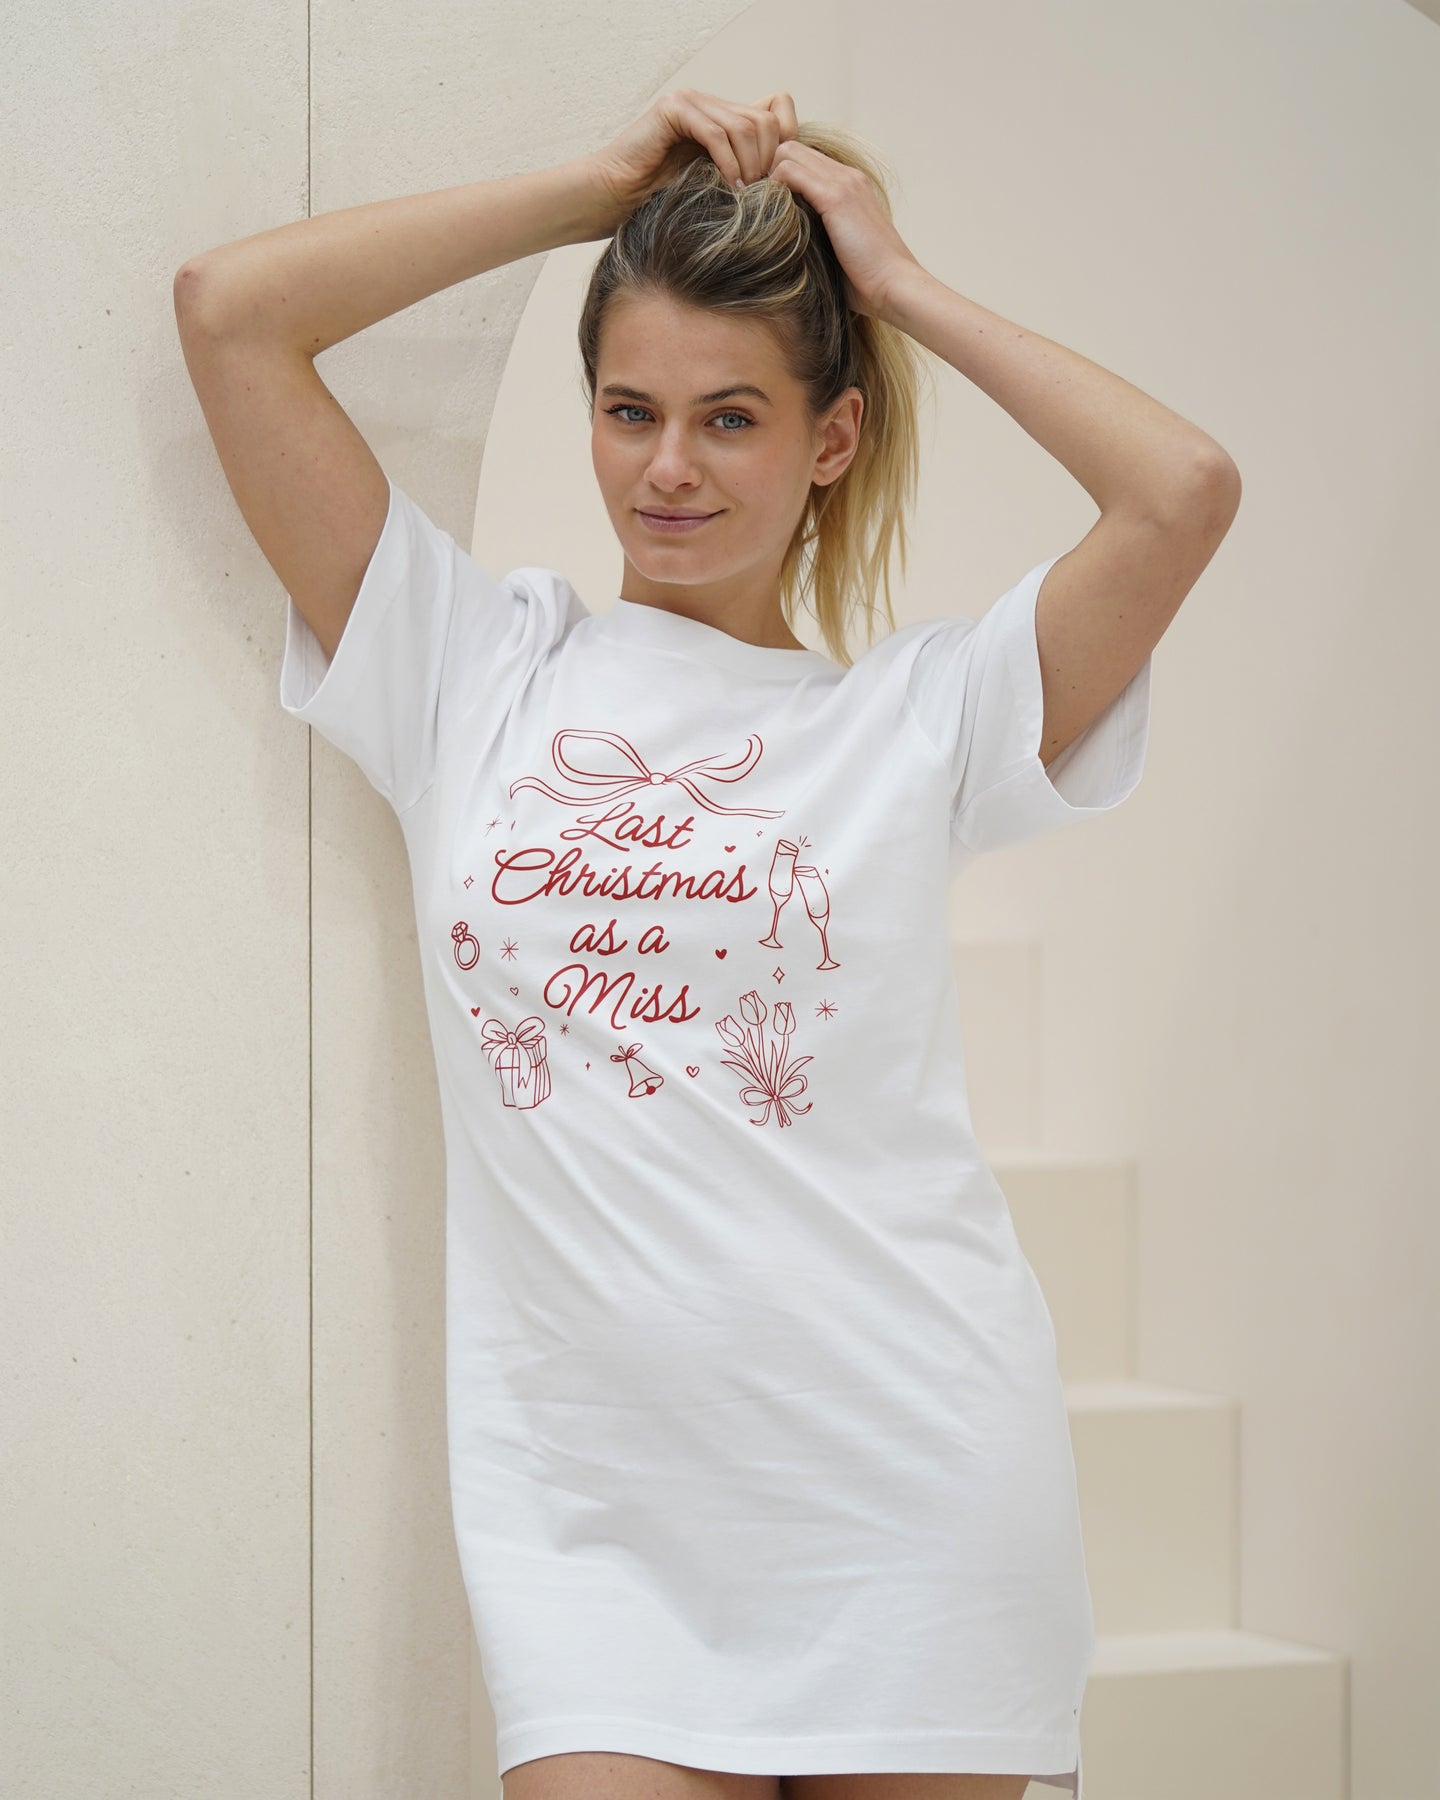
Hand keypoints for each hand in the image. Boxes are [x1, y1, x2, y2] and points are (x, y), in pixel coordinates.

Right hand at [589, 88, 800, 230]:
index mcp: (722, 117)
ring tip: (744, 195)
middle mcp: (709, 103)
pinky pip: (715, 132)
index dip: (786, 143)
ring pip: (744, 126)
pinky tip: (728, 186)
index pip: (777, 110)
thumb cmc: (658, 201)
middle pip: (765, 121)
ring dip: (750, 165)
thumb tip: (784, 185)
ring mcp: (691, 102)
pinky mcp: (673, 110)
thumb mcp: (715, 189)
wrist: (612, 196)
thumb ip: (743, 175)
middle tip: (760, 195)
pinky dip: (728, 162)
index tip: (777, 183)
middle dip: (768, 162)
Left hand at [763, 140, 923, 322]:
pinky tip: (768, 214)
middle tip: (756, 206)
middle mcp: (846, 176)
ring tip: (760, 211)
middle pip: (791, 148)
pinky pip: (790, 171)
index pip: (804, 159)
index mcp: (849, 186)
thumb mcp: (837, 253)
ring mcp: (842, 182)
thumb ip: (816, 239)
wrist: (895, 286)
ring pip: (787, 152)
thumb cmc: (867, 282)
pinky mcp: (836, 197)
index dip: (778, 177)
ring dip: (767, 178)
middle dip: (767, 172)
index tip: (764, 206)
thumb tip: (784, 247)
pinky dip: (772, 186)